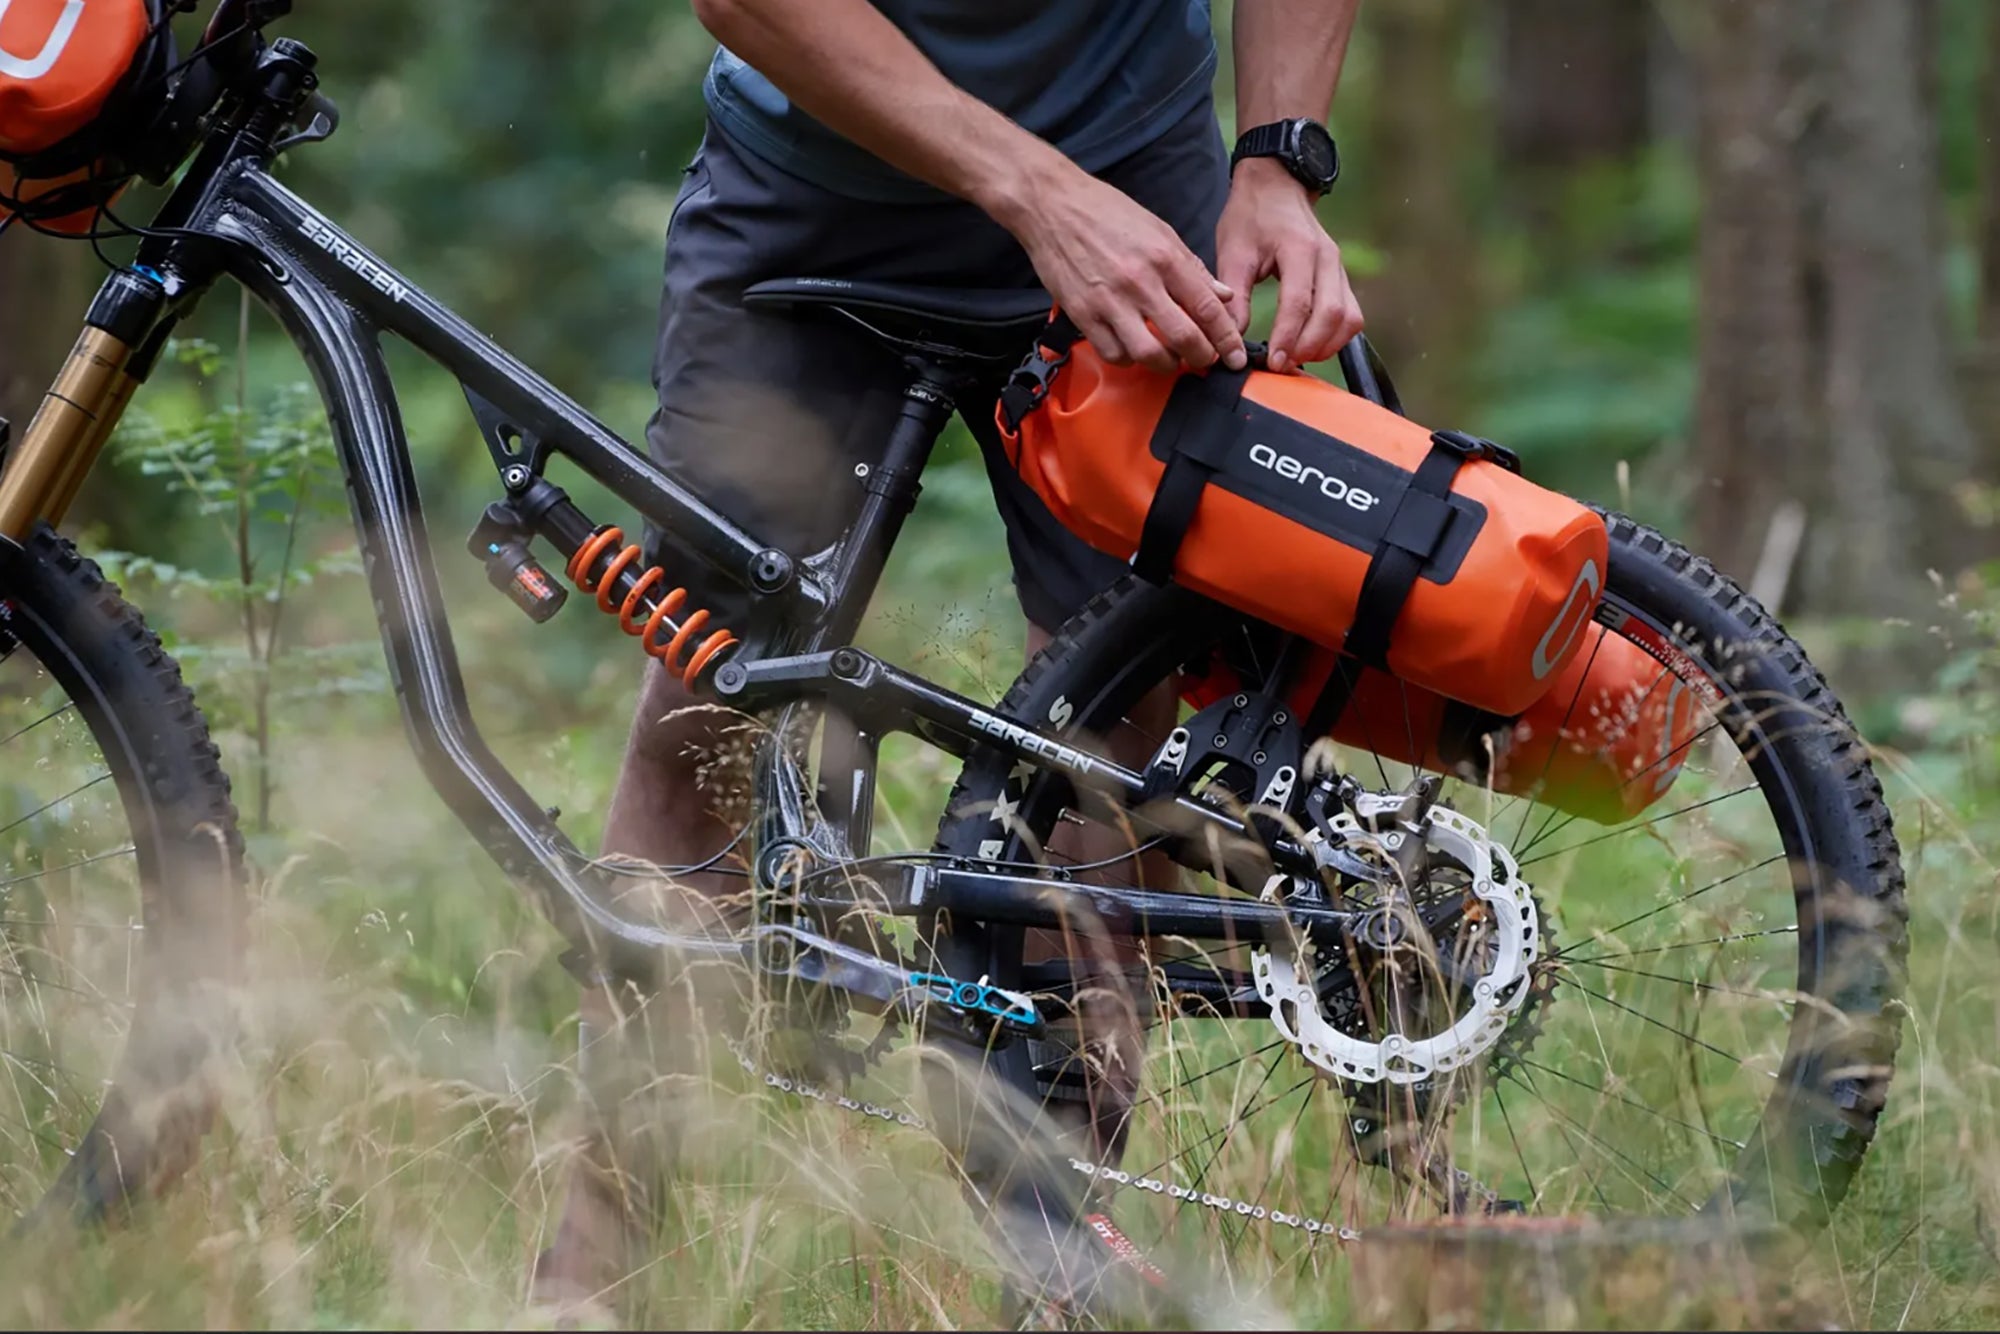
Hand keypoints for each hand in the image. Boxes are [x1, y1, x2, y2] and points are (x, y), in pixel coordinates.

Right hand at [1000, 166, 1247, 374]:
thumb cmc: (1106, 212)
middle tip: (1206, 361)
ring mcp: (1109, 301)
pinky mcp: (1083, 314)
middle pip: (1184, 338)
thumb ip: (1192, 266)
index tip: (1233, 354)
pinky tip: (1134, 349)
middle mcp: (1140, 282)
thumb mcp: (1159, 229)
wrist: (1053, 205)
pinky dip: (1129, 359)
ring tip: (1171, 359)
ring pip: (1148, 353)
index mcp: (1164, 258)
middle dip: (1202, 358)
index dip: (1225, 338)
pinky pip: (1113, 353)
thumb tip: (1221, 295)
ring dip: (1166, 364)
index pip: (1207, 308)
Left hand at [1215, 157, 1363, 371]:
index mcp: (1300, 249)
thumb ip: (1234, 298)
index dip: (1287, 337)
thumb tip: (1231, 340)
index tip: (1272, 361)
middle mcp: (1328, 259)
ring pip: (1349, 318)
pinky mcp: (1341, 278)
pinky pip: (1351, 315)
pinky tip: (1310, 346)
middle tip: (1281, 365)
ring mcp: (1339, 268)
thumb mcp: (1233, 252)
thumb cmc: (1251, 216)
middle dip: (1308, 346)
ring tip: (1296, 358)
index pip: (1300, 302)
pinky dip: (1336, 336)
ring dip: (1326, 345)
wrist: (1274, 186)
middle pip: (1332, 314)